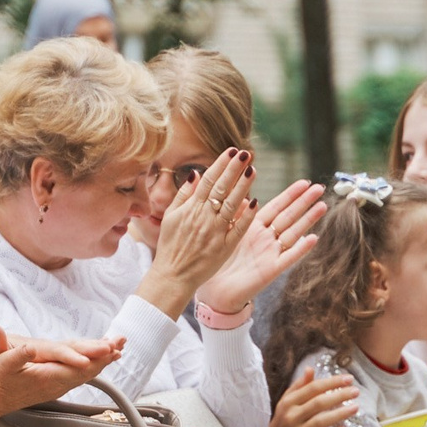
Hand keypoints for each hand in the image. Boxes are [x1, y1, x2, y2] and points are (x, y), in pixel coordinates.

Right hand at [0, 325, 121, 414]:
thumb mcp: (1, 364)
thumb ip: (14, 354)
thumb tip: (27, 347)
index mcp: (46, 376)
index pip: (74, 367)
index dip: (92, 357)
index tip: (106, 349)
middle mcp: (56, 383)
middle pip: (86, 370)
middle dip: (104, 357)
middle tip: (120, 343)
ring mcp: (58, 385)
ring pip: (86, 374)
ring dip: (103, 362)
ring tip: (119, 349)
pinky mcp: (57, 384)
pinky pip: (81, 376)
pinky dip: (95, 367)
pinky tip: (104, 361)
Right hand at [144, 149, 255, 306]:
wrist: (172, 276)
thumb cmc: (170, 246)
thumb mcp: (170, 217)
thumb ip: (183, 194)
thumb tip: (196, 173)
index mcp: (190, 209)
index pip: (208, 180)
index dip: (221, 164)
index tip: (232, 151)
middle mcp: (203, 217)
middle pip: (221, 188)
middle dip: (234, 169)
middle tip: (246, 153)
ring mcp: (215, 232)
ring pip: (232, 205)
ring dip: (243, 186)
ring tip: (253, 170)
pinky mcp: (224, 247)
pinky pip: (238, 229)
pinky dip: (246, 216)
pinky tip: (256, 202)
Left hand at [196, 179, 325, 317]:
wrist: (216, 292)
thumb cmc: (219, 262)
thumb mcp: (226, 233)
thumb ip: (236, 214)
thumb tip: (242, 194)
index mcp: (254, 227)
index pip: (276, 206)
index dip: (290, 195)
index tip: (304, 182)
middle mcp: (266, 238)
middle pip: (289, 216)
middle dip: (304, 202)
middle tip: (320, 188)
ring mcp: (271, 253)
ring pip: (293, 233)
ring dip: (308, 220)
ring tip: (323, 206)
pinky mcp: (271, 270)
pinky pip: (288, 257)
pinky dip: (300, 248)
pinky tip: (313, 238)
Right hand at [257, 369, 357, 426]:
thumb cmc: (284, 420)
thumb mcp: (287, 401)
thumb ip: (300, 386)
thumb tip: (310, 369)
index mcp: (289, 402)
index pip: (313, 388)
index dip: (332, 382)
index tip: (349, 378)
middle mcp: (292, 416)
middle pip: (318, 403)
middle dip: (339, 395)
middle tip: (356, 391)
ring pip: (320, 421)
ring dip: (340, 413)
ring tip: (355, 407)